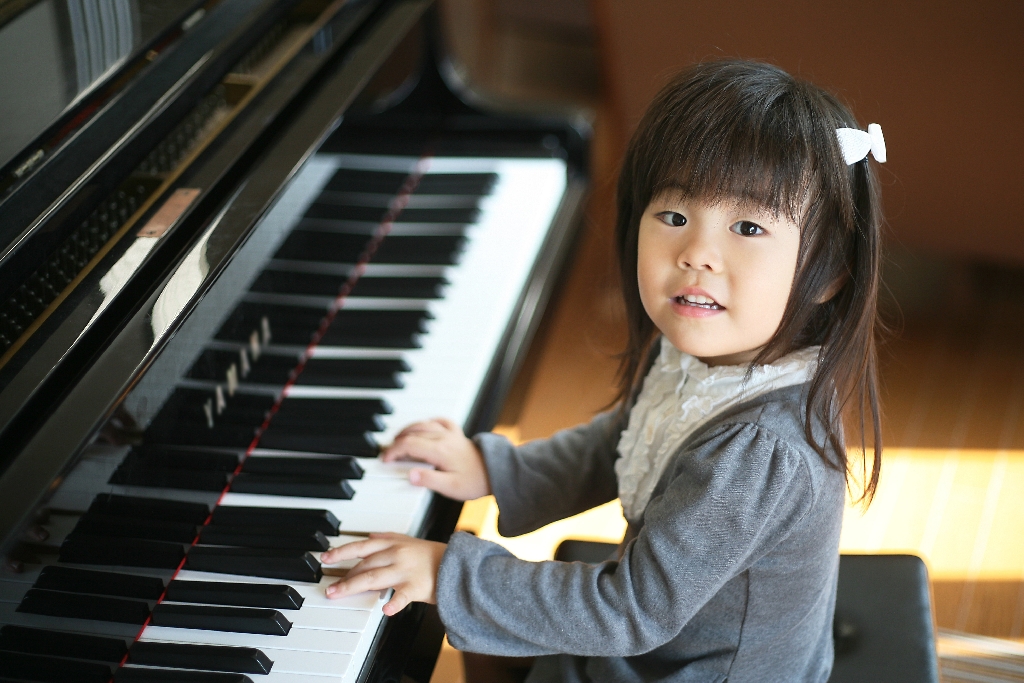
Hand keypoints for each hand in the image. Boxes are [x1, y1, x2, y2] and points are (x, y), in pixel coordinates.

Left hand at [323, 533, 445, 615]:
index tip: (325, 558)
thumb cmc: (432, 555)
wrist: (457, 564)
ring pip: (373, 578)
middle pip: (363, 565)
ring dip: (352, 587)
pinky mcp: (417, 587)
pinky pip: (403, 596)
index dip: (341, 551)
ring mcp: (406, 570)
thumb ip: (388, 538)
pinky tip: (385, 609)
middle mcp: (396, 554)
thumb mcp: (409, 540)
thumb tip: (370, 535)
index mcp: (393, 543)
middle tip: (329, 589)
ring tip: (337, 594)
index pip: (361, 546)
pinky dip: (394, 602)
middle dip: (343, 577)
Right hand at [382, 418, 490, 499]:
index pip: (409, 445)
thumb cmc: (475, 482)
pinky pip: (441, 421)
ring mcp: (451, 434)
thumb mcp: (450, 487)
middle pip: (413, 433)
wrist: (497, 473)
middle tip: (387, 452)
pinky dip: (429, 421)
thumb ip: (429, 480)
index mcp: (439, 451)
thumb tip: (410, 475)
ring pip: (424, 424)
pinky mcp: (458, 435)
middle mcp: (444, 438)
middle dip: (396, 441)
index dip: (393, 451)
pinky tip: (425, 425)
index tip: (385, 459)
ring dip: (408, 429)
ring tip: (398, 438)